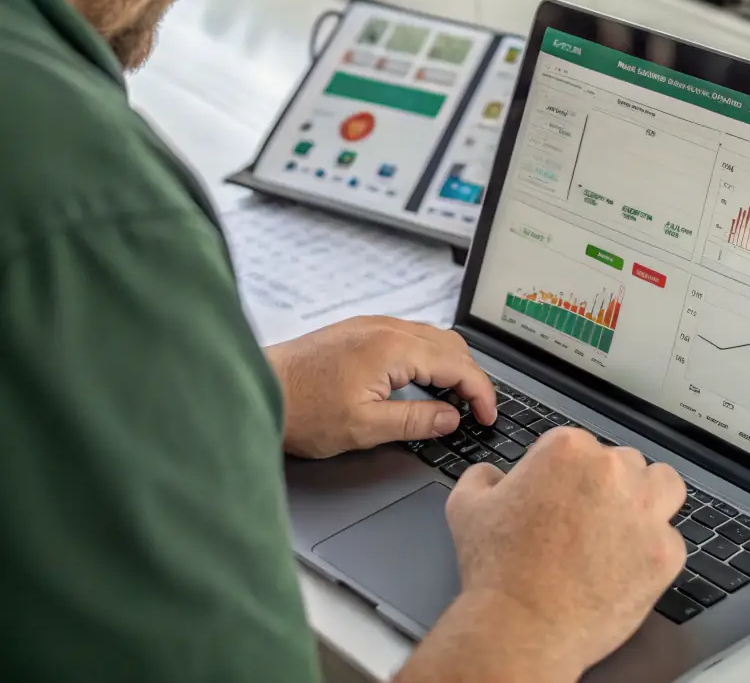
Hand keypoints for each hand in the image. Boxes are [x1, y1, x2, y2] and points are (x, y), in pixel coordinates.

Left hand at [264, 317, 495, 458]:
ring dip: (450, 364)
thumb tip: (452, 417)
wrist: (258, 387)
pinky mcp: (359, 330)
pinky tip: (421, 382)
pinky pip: (409, 336)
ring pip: (431, 337)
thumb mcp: (365, 427)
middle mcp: (386, 327)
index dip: (481, 393)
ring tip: (454, 400)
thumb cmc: (302, 409)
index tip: (489, 417)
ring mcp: (371, 324)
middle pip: (451, 344)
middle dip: (471, 376)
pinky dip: (427, 357)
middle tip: (477, 410)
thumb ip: (416, 420)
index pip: (458, 364)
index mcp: (393, 347)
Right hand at [444, 428, 685, 679]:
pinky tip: (630, 564)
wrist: (521, 629)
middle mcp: (611, 471)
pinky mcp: (665, 552)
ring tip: (628, 523)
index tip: (562, 494)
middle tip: (590, 515)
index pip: (582, 445)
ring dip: (648, 498)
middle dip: (608, 485)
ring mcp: (643, 511)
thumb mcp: (468, 507)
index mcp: (567, 450)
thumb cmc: (497, 571)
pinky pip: (672, 539)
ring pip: (663, 484)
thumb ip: (483, 477)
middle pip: (624, 462)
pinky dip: (654, 550)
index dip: (569, 472)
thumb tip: (492, 476)